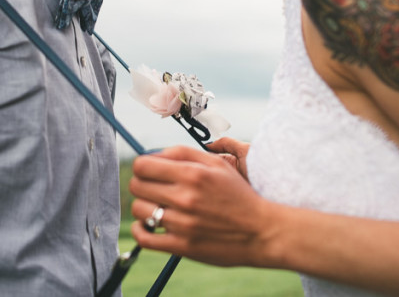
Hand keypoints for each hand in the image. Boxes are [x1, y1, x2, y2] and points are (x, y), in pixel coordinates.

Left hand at [129, 145, 275, 266]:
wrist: (261, 231)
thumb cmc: (239, 195)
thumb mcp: (218, 165)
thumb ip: (184, 153)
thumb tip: (154, 154)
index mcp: (193, 174)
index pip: (143, 165)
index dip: (142, 166)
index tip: (150, 171)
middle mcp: (185, 197)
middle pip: (137, 186)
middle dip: (141, 184)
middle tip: (153, 189)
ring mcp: (182, 224)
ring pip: (139, 210)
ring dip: (143, 207)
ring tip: (156, 207)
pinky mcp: (182, 246)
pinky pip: (144, 238)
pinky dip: (140, 230)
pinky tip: (148, 225)